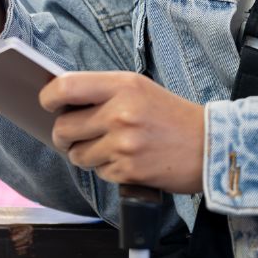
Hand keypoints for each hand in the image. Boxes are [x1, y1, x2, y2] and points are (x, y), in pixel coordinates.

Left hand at [40, 71, 204, 193]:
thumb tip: (61, 102)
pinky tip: (125, 160)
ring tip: (107, 147)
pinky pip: (98, 172)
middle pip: (63, 127)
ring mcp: (123, 143)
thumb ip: (103, 91)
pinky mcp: (128, 170)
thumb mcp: (139, 88)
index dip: (49, 97)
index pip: (66, 86)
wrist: (210, 146)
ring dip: (84, 154)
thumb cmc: (172, 116)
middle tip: (74, 134)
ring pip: (76, 154)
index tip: (47, 104)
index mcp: (123, 84)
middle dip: (63, 134)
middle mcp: (120, 112)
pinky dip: (106, 169)